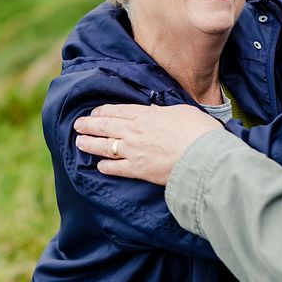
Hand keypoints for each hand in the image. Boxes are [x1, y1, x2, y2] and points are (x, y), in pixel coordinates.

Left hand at [74, 104, 223, 184]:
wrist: (203, 157)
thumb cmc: (199, 132)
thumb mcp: (183, 112)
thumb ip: (165, 112)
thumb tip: (156, 112)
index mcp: (146, 115)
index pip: (119, 111)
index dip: (104, 112)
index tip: (94, 112)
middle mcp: (135, 131)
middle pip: (106, 126)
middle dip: (90, 125)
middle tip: (78, 125)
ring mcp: (134, 151)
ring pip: (105, 146)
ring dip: (90, 144)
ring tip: (79, 142)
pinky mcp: (138, 170)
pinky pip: (116, 168)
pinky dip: (106, 167)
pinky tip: (99, 166)